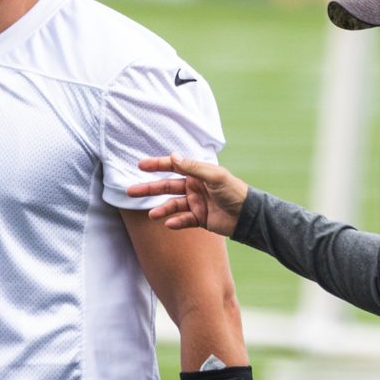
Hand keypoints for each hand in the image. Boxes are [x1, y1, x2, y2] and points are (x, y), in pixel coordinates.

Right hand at [127, 155, 248, 235]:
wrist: (248, 215)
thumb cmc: (234, 191)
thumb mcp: (214, 176)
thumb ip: (192, 167)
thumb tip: (172, 155)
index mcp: (197, 174)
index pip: (173, 167)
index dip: (157, 165)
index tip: (140, 165)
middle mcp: (194, 187)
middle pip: (167, 187)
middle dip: (149, 189)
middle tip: (131, 191)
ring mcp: (196, 203)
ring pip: (173, 205)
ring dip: (162, 209)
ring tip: (152, 215)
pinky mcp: (200, 219)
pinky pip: (184, 220)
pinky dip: (176, 222)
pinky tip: (170, 224)